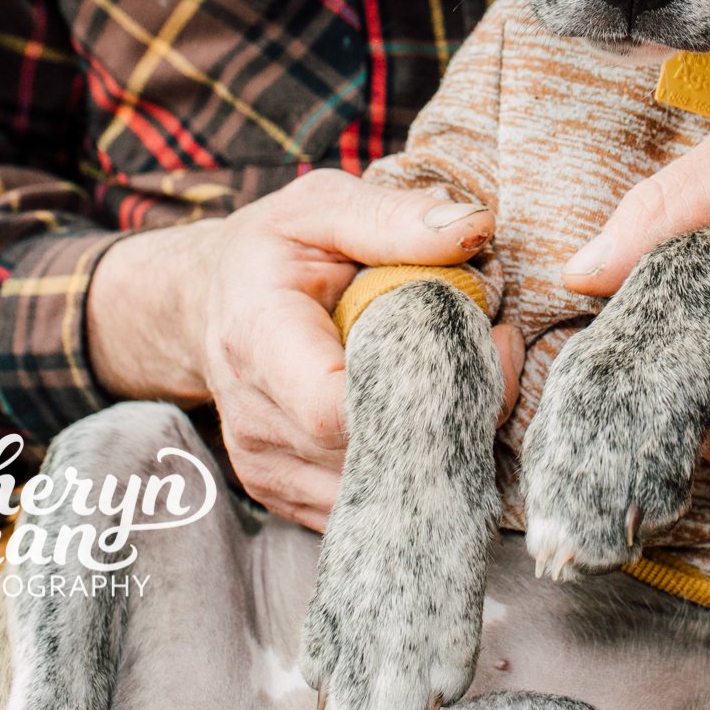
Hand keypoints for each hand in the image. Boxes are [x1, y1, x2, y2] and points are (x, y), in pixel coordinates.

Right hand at [87, 169, 523, 529]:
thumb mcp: (323, 206)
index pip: (335, 408)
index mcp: (257, 340)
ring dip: (447, 443)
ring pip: (383, 491)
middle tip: (499, 348)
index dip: (424, 390)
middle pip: (374, 456)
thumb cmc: (274, 249)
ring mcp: (268, 469)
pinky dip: (419, 466)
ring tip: (468, 373)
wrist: (211, 303)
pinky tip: (433, 412)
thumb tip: (474, 227)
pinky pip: (372, 503)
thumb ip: (392, 218)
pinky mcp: (287, 496)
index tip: (485, 335)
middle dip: (457, 410)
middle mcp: (255, 421)